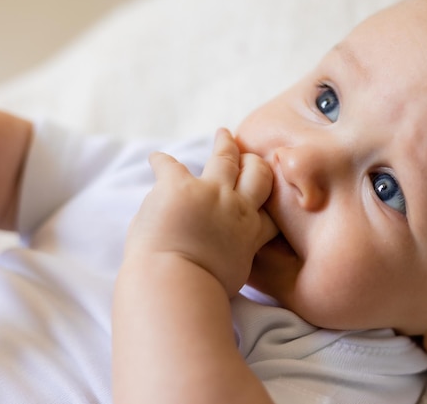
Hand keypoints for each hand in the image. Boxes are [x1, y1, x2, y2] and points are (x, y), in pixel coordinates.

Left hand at [125, 128, 277, 296]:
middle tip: (250, 156)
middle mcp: (236, 208)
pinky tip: (155, 158)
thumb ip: (235, 259)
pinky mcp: (178, 187)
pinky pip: (170, 165)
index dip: (271, 199)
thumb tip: (227, 258)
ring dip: (225, 145)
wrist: (178, 285)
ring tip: (223, 134)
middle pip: (258, 175)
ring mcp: (210, 193)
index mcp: (250, 234)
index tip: (268, 193)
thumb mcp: (235, 278)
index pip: (270, 211)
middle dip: (255, 164)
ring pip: (226, 158)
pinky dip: (161, 161)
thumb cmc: (203, 293)